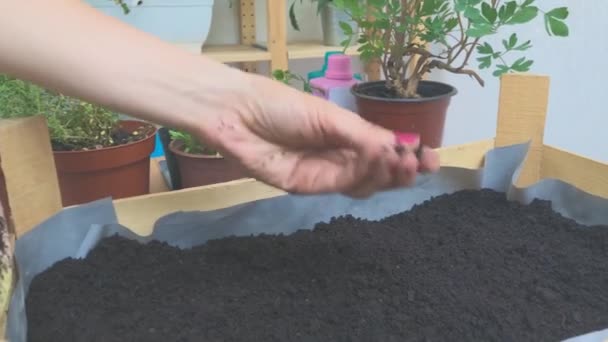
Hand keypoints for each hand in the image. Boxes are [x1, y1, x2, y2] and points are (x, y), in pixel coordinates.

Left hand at [195, 74, 439, 197]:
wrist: (238, 115)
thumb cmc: (281, 106)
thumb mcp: (328, 117)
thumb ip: (362, 135)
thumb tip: (398, 147)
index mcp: (345, 136)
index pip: (382, 152)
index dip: (406, 157)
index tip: (431, 158)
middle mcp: (337, 157)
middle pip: (377, 172)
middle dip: (401, 170)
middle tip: (420, 164)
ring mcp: (323, 174)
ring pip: (363, 183)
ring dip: (386, 174)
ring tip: (403, 162)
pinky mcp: (307, 187)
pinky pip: (341, 186)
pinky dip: (362, 175)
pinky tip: (376, 162)